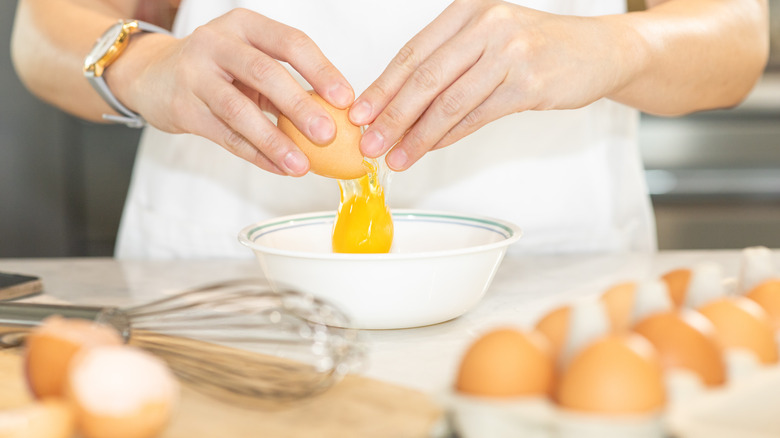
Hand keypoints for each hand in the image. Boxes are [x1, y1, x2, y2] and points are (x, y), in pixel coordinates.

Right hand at [107, 8, 353, 175]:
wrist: (152, 76)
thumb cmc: (217, 69)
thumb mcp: (249, 62)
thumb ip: (285, 83)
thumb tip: (336, 117)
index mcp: (244, 25)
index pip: (290, 42)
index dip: (321, 70)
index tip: (346, 99)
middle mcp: (217, 43)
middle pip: (265, 73)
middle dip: (300, 105)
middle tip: (328, 134)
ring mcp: (195, 75)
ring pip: (240, 110)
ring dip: (275, 140)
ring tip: (302, 165)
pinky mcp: (182, 108)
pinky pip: (225, 136)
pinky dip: (255, 155)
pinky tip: (279, 167)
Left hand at [349, 0, 632, 170]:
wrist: (599, 51)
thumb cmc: (537, 48)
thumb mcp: (488, 43)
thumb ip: (448, 67)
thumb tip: (399, 109)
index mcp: (467, 11)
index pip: (413, 53)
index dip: (382, 87)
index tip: (358, 115)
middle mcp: (486, 24)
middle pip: (425, 77)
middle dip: (392, 116)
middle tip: (369, 143)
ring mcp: (509, 52)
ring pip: (449, 101)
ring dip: (417, 135)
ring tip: (396, 157)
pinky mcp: (528, 82)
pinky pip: (477, 116)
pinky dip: (449, 136)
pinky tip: (430, 149)